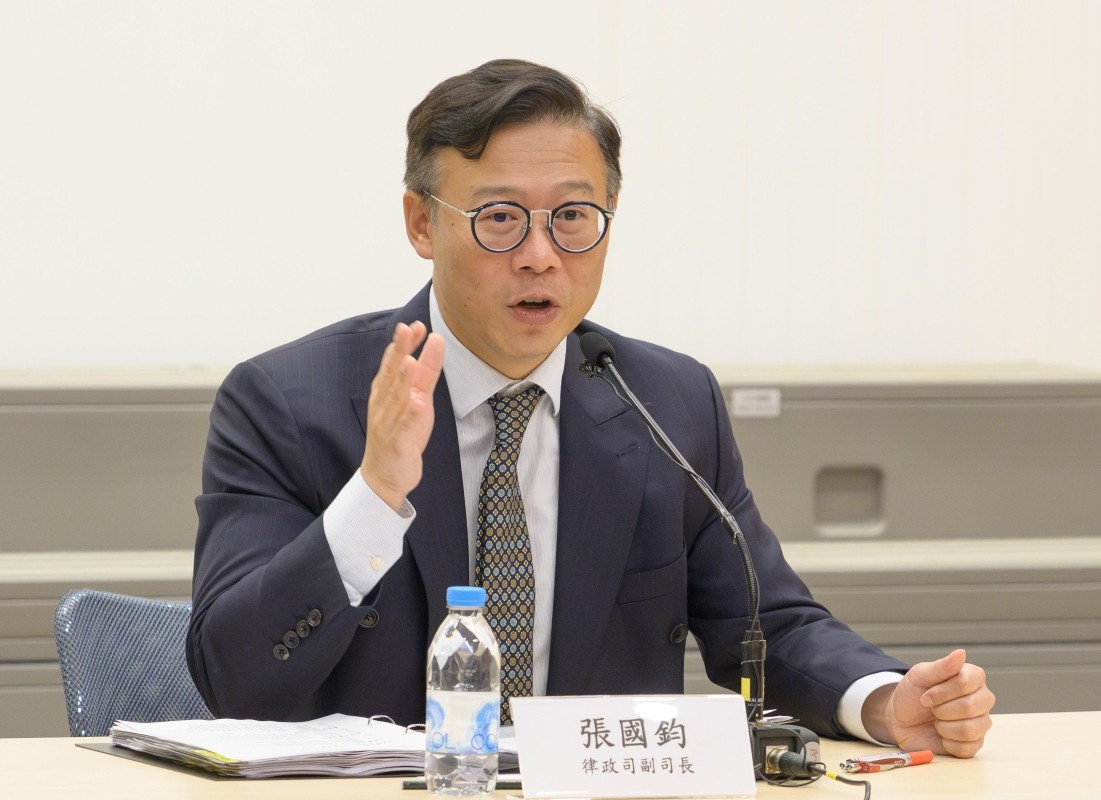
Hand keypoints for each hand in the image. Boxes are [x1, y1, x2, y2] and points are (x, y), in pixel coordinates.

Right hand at [360, 321, 443, 510]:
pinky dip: (411, 415)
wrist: (385, 475)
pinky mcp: (397, 443)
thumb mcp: (416, 399)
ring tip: (410, 361)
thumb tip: (431, 346)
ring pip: (396, 398)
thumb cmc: (401, 434)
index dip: (402, 345)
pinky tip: (418, 403)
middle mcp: (384, 404)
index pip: (393, 363)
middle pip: (392, 375)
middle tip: (407, 329)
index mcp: (386, 392)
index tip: (414, 325)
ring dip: (403, 380)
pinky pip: (404, 427)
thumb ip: (424, 374)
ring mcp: (389, 423)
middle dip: (399, 352)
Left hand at [870, 649, 994, 757]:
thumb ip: (940, 666)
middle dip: (942, 709)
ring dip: (944, 726)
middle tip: (931, 708)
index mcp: (972, 678)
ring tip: (937, 721)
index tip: (926, 695)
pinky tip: (942, 734)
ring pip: (971, 729)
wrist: (901, 719)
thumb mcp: (919, 676)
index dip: (942, 691)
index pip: (968, 682)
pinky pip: (967, 747)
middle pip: (971, 706)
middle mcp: (982, 699)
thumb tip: (961, 653)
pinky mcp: (974, 744)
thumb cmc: (912, 694)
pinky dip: (947, 742)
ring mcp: (981, 722)